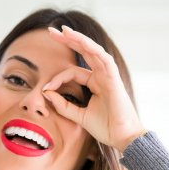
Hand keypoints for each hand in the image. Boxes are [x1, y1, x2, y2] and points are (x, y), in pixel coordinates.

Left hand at [42, 25, 144, 152]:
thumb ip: (63, 105)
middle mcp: (102, 76)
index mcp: (95, 83)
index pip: (72, 73)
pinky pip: (103, 58)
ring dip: (78, 39)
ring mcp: (109, 75)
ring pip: (92, 50)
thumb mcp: (78, 116)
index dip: (57, 79)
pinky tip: (79, 40)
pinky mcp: (114, 78)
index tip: (46, 89)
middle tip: (51, 31)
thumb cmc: (105, 128)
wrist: (122, 138)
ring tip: (63, 31)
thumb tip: (45, 93)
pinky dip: (91, 48)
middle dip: (67, 40)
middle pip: (83, 52)